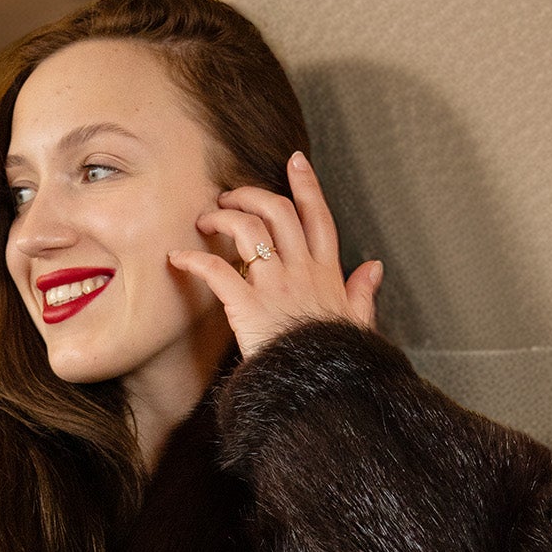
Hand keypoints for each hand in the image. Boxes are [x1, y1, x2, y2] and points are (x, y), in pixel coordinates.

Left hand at [168, 150, 382, 361]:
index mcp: (326, 273)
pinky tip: (177, 258)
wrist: (319, 390)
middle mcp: (300, 270)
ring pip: (248, 229)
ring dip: (223, 217)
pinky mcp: (247, 306)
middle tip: (230, 196)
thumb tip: (374, 267)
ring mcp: (274, 286)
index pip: (318, 217)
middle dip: (251, 194)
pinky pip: (217, 272)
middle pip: (277, 211)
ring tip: (206, 219)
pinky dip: (193, 261)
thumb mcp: (357, 323)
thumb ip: (362, 292)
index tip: (294, 161)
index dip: (306, 185)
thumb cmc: (334, 361)